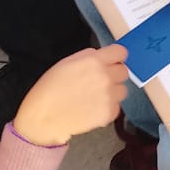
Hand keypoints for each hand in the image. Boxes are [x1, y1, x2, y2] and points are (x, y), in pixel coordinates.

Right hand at [12, 45, 127, 144]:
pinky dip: (108, 108)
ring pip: (122, 90)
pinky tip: (93, 108)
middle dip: (113, 75)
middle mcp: (105, 77)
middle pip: (124, 71)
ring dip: (112, 92)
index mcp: (94, 61)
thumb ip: (88, 57)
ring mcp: (109, 96)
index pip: (121, 52)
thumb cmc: (50, 88)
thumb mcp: (66, 62)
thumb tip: (101, 56)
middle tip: (99, 82)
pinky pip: (117, 107)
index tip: (112, 62)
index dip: (116, 57)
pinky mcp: (109, 113)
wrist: (45, 116)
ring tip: (95, 97)